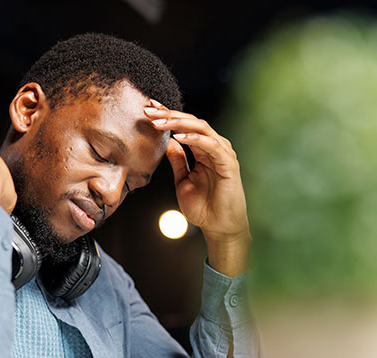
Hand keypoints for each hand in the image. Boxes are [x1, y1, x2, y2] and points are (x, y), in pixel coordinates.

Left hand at [144, 100, 250, 275]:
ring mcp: (223, 153)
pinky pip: (211, 145)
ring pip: (201, 128)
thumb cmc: (204, 207)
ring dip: (178, 123)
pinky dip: (194, 139)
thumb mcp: (183, 180)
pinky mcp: (229, 164)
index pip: (185, 126)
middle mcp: (215, 147)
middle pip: (191, 122)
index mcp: (204, 149)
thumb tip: (166, 142)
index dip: (167, 116)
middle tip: (149, 109)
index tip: (147, 109)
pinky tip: (178, 137)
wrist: (219, 228)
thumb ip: (177, 160)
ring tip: (158, 122)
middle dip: (169, 114)